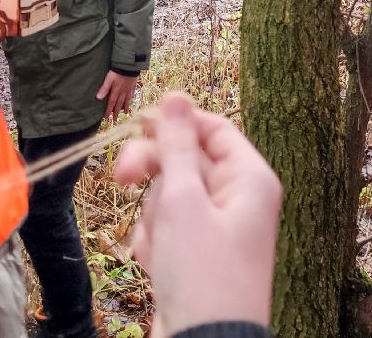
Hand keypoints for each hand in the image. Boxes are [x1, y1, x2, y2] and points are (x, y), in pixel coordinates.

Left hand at [97, 71, 138, 119]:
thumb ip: (104, 88)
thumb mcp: (109, 79)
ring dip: (125, 108)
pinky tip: (130, 101)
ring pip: (126, 101)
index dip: (108, 111)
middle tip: (115, 120)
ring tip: (124, 113)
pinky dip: (130, 100)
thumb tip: (98, 98)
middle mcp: (123, 92)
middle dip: (116, 113)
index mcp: (116, 91)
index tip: (106, 117)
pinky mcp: (133, 85)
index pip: (111, 103)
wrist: (129, 65)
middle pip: (119, 104)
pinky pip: (132, 95)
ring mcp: (129, 89)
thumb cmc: (117, 71)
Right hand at [114, 92, 281, 333]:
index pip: (212, 128)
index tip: (137, 125)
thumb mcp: (182, 202)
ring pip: (169, 196)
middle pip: (186, 160)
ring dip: (153, 218)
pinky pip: (166, 229)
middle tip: (122, 178)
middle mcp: (237, 199)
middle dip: (153, 174)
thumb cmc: (201, 275)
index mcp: (249, 179)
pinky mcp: (196, 256)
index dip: (175, 123)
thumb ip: (176, 147)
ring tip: (161, 248)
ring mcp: (216, 230)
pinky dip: (154, 244)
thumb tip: (177, 96)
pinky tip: (158, 267)